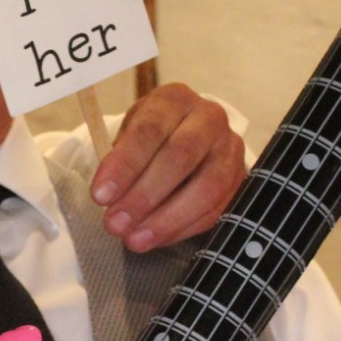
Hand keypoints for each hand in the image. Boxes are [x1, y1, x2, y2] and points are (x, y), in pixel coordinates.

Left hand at [93, 83, 244, 251]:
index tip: (100, 195)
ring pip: (205, 187)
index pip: (150, 130)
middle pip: (180, 157)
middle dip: (143, 196)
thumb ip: (119, 159)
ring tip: (134, 240)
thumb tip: (109, 197)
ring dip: (166, 219)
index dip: (124, 165)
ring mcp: (230, 149)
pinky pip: (215, 210)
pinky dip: (181, 229)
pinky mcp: (240, 180)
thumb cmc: (152, 137)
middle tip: (115, 224)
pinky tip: (155, 239)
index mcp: (175, 100)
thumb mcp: (130, 134)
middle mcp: (209, 118)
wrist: (190, 135)